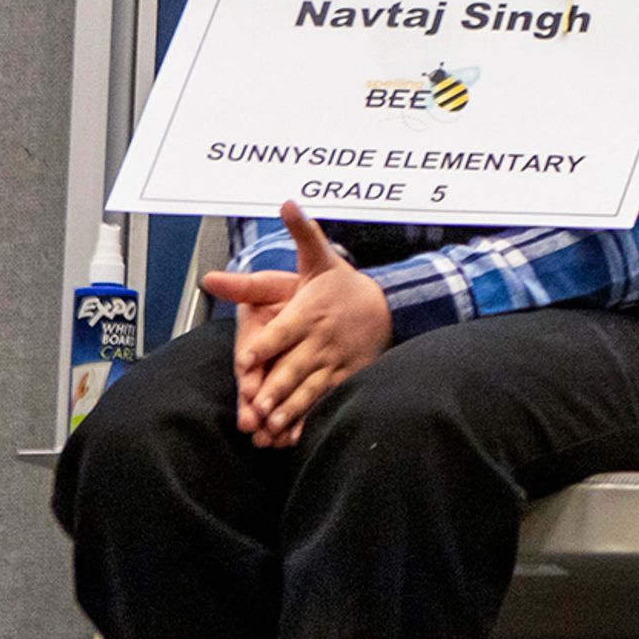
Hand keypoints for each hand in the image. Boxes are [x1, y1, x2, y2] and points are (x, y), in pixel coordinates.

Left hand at [204, 203, 392, 445]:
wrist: (391, 304)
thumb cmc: (343, 283)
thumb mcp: (320, 257)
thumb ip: (300, 233)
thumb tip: (287, 202)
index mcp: (310, 310)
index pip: (284, 329)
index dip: (265, 345)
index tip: (246, 360)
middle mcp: (322, 338)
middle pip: (295, 365)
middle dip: (276, 387)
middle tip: (257, 406)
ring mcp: (336, 360)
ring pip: (309, 388)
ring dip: (290, 408)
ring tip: (271, 425)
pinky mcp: (347, 376)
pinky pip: (326, 400)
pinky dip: (310, 419)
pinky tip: (294, 435)